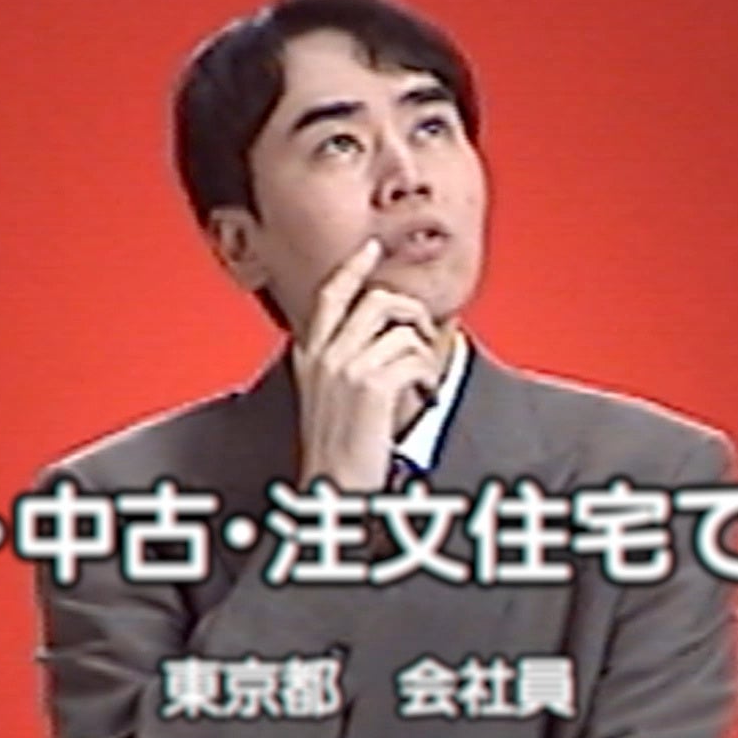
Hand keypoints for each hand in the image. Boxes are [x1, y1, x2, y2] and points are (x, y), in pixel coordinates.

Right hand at [293, 237, 442, 491]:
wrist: (332, 489)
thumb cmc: (336, 450)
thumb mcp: (327, 398)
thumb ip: (343, 364)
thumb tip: (386, 339)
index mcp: (310, 355)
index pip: (331, 295)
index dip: (353, 267)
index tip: (371, 248)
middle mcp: (324, 356)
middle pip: (376, 300)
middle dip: (411, 311)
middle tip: (423, 334)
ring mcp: (346, 368)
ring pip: (402, 329)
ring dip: (423, 351)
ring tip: (422, 377)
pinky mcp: (371, 386)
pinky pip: (414, 357)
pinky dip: (427, 374)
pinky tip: (423, 392)